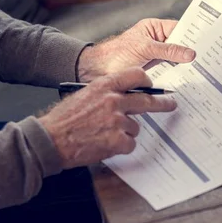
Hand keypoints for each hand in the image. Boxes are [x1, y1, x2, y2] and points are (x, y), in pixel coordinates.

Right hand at [39, 67, 176, 168]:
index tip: (151, 87)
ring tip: (105, 135)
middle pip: (147, 101)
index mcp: (104, 86)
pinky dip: (121, 147)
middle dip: (162, 104)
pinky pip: (130, 144)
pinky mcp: (118, 140)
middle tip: (171, 104)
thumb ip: (105, 94)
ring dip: (125, 133)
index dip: (146, 82)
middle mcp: (114, 100)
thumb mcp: (84, 95)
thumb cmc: (63, 120)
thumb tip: (122, 97)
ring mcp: (117, 120)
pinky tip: (105, 145)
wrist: (51, 139)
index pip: (135, 76)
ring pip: (135, 127)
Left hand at [77, 19, 196, 80]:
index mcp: (155, 29)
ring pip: (176, 63)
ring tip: (202, 72)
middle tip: (208, 60)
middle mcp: (157, 43)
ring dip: (185, 69)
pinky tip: (187, 83)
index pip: (179, 29)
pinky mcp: (154, 74)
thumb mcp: (145, 48)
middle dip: (191, 54)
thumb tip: (190, 53)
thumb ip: (168, 50)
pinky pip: (169, 75)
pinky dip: (177, 79)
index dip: (193, 35)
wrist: (98, 73)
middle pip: (180, 47)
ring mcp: (156, 59)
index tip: (207, 42)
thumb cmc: (116, 54)